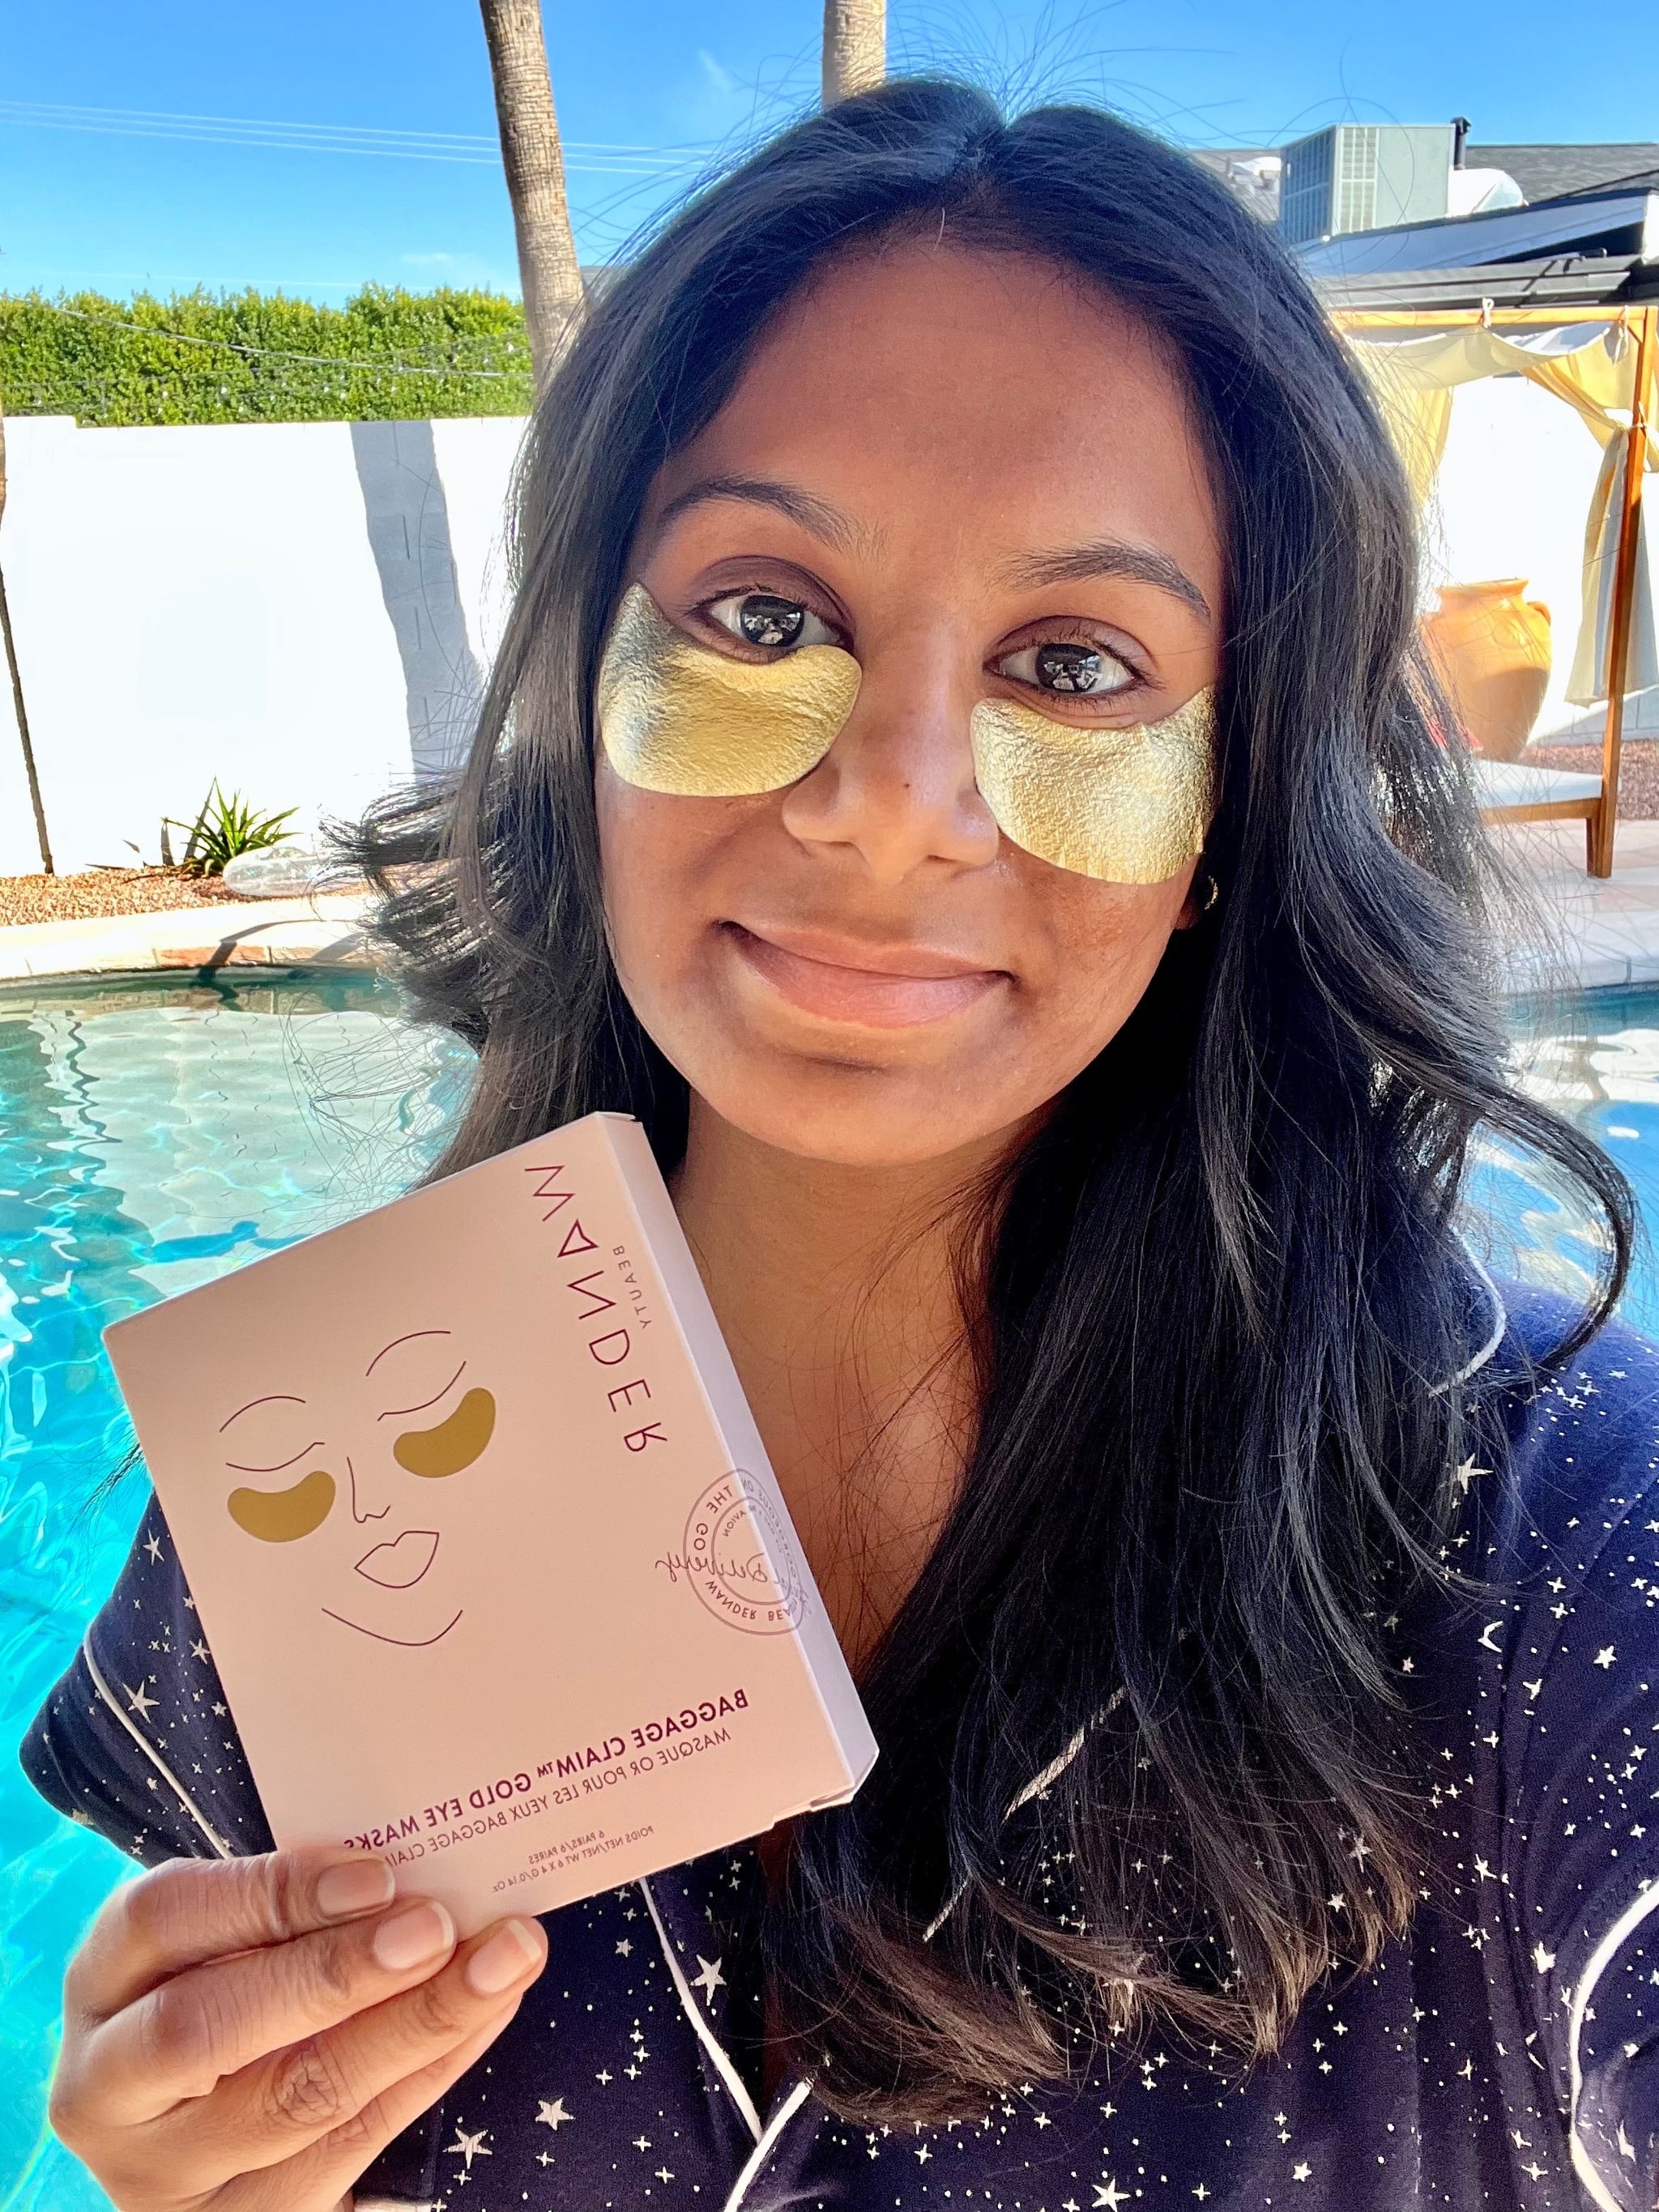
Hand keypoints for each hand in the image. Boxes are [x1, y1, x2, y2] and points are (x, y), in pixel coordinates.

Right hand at [50, 1847, 547, 2210]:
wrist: (195, 2120)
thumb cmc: (229, 1981)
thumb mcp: (226, 1934)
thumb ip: (287, 1902)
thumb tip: (405, 1869)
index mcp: (102, 1979)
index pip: (163, 1920)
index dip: (270, 1893)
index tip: (377, 1875)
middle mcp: (108, 2086)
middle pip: (207, 2028)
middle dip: (334, 1973)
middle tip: (438, 1927)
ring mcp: (162, 2175)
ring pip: (292, 2103)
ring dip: (413, 2026)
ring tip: (502, 1963)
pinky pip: (347, 2154)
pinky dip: (428, 2075)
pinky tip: (487, 2018)